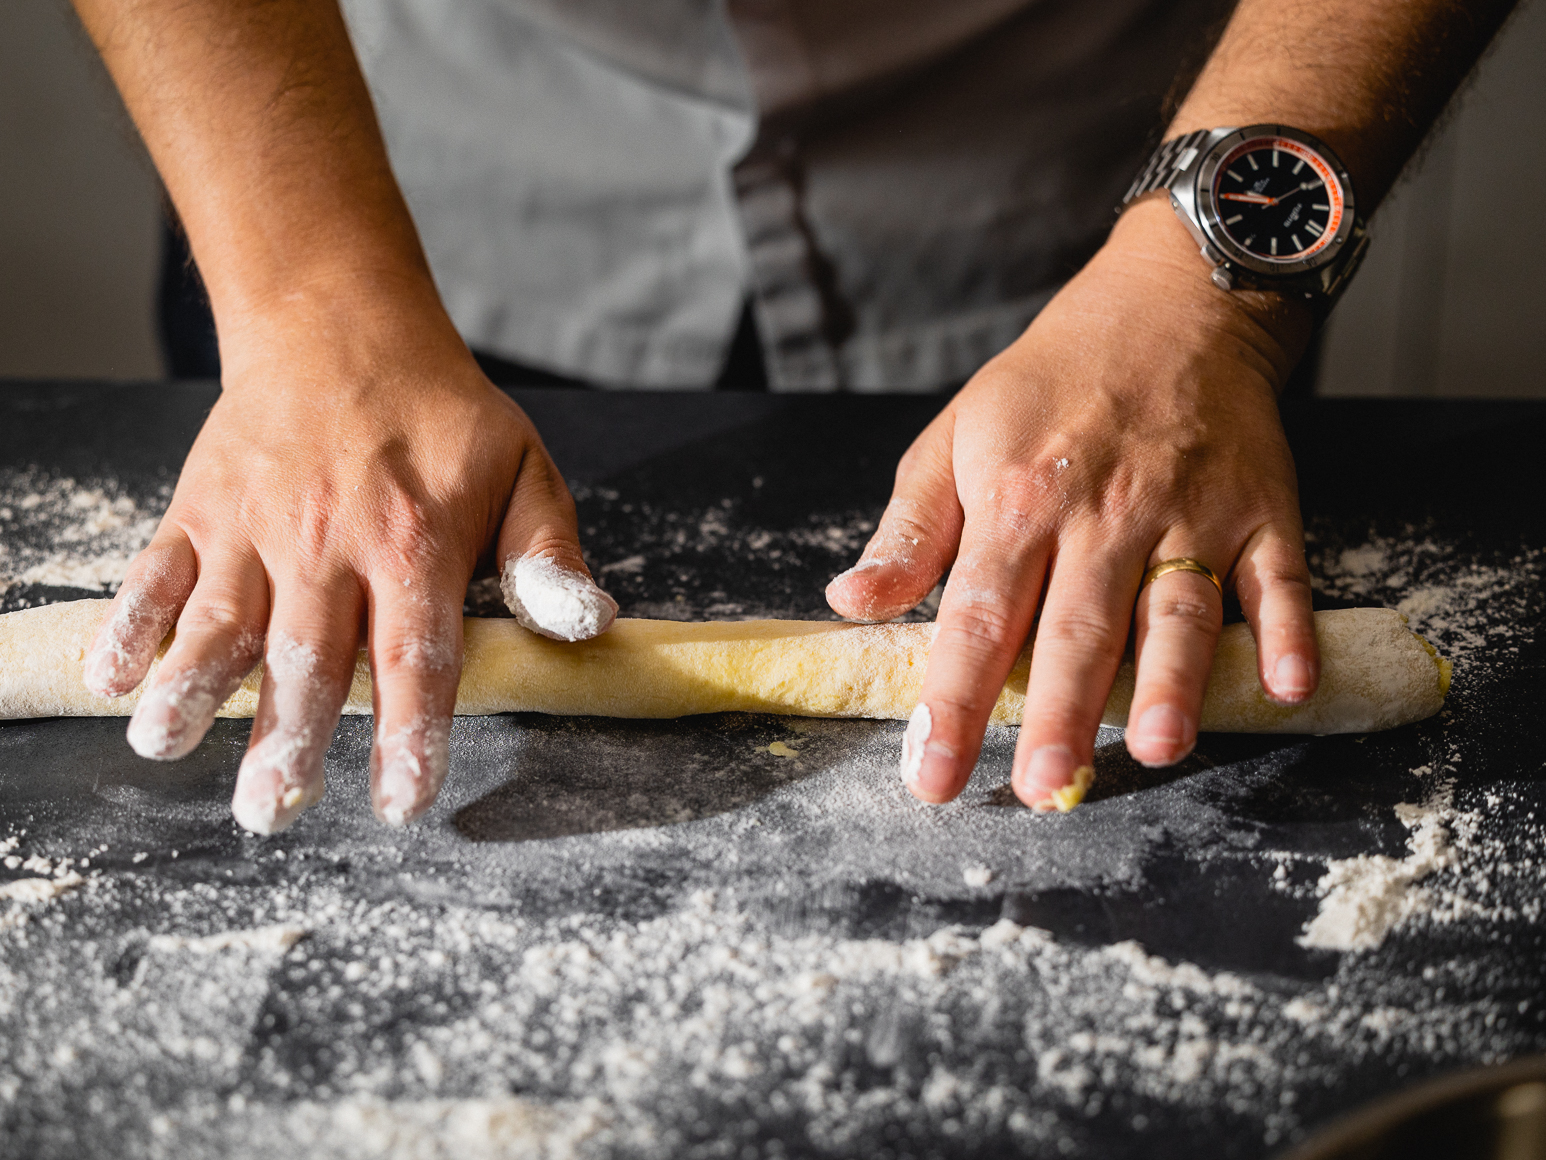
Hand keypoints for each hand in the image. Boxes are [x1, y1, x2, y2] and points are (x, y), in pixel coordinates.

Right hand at [82, 274, 609, 832]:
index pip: (413, 655)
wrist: (342, 324)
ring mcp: (256, 523)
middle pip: (308, 654)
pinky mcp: (201, 507)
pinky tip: (113, 680)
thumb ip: (547, 555)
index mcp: (415, 540)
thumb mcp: (524, 472)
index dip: (409, 732)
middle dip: (286, 737)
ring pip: (220, 618)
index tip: (401, 801)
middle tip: (273, 810)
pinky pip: (157, 572)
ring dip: (193, 687)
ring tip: (167, 748)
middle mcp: (329, 539)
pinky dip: (131, 623)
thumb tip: (585, 625)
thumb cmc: (442, 417)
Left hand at [827, 199, 1319, 808]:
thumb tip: (851, 604)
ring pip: (1177, 610)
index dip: (951, 701)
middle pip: (1076, 628)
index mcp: (1018, 501)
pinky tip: (1287, 687)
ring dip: (1170, 682)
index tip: (932, 775)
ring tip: (1156, 749)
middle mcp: (1104, 512)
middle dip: (1057, 713)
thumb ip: (910, 532)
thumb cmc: (1049, 385)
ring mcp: (1190, 513)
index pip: (976, 616)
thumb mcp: (954, 439)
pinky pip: (1279, 577)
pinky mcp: (1261, 509)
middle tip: (1042, 788)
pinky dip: (1287, 631)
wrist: (1170, 303)